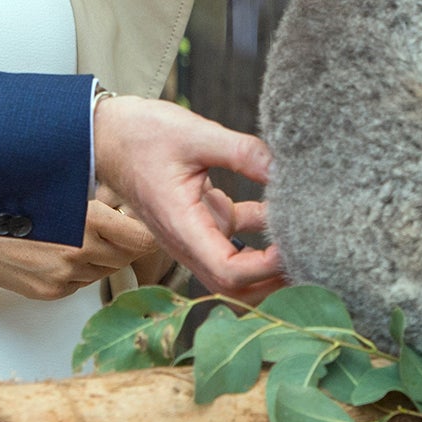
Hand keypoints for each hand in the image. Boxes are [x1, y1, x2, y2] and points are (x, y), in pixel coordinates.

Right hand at [0, 199, 159, 300]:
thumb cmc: (5, 199)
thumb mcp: (57, 187)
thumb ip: (94, 199)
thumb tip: (126, 207)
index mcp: (84, 218)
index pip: (142, 238)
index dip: (145, 231)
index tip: (141, 223)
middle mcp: (78, 251)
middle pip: (126, 256)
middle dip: (123, 242)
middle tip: (111, 225)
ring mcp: (64, 275)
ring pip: (104, 270)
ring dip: (100, 256)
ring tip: (76, 235)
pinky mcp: (50, 291)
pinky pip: (80, 282)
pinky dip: (77, 269)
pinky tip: (57, 250)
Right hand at [93, 95, 285, 299]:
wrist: (108, 133)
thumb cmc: (141, 134)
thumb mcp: (194, 134)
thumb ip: (242, 152)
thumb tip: (285, 167)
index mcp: (182, 227)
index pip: (229, 273)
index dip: (265, 268)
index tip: (294, 245)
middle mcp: (188, 242)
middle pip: (237, 287)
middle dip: (274, 281)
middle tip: (313, 258)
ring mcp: (196, 235)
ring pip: (238, 271)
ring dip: (269, 264)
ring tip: (305, 240)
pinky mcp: (202, 222)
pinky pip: (236, 242)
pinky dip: (260, 234)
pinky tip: (281, 210)